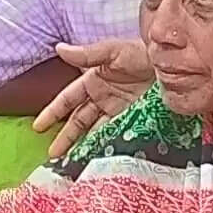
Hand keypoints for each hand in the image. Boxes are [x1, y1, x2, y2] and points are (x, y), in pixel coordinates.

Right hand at [38, 39, 155, 156]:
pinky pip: (114, 136)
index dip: (53, 112)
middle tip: (53, 156)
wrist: (174, 66)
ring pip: (94, 132)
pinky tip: (98, 160)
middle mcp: (103, 98)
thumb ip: (87, 55)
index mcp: (93, 80)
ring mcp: (117, 111)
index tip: (38, 127)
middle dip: (66, 137)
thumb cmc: (143, 53)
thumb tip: (58, 49)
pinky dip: (105, 147)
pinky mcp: (133, 121)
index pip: (68, 99)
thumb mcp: (113, 51)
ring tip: (73, 164)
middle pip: (78, 121)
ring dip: (83, 146)